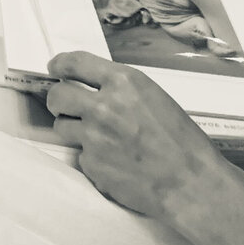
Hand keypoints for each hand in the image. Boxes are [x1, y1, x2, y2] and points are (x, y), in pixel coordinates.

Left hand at [45, 52, 235, 226]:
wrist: (188, 181)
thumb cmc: (180, 141)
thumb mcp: (153, 98)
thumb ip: (121, 90)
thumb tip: (93, 89)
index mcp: (124, 83)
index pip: (76, 63)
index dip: (60, 64)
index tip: (55, 68)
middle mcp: (103, 106)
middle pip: (58, 95)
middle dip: (58, 100)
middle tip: (65, 106)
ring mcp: (93, 137)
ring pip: (62, 126)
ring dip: (73, 129)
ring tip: (100, 138)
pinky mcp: (91, 163)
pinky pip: (80, 155)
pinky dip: (92, 157)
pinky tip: (115, 162)